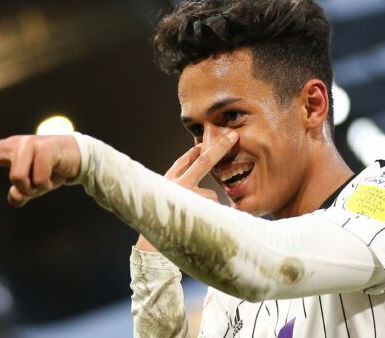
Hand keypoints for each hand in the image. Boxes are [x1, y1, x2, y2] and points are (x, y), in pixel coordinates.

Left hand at [0, 135, 80, 207]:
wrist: (78, 156)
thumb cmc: (50, 170)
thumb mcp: (33, 185)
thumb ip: (20, 193)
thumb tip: (15, 198)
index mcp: (7, 152)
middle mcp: (14, 145)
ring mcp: (28, 145)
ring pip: (21, 180)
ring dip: (37, 188)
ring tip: (47, 179)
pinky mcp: (44, 148)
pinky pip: (38, 180)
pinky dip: (48, 184)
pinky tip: (56, 174)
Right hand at [136, 131, 237, 251]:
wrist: (150, 247)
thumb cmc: (160, 222)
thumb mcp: (166, 199)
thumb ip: (179, 188)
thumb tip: (199, 178)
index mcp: (167, 181)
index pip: (183, 160)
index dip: (196, 150)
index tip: (206, 142)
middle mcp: (176, 184)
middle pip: (203, 161)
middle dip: (220, 148)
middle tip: (233, 136)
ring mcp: (187, 196)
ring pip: (210, 195)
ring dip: (209, 206)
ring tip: (197, 219)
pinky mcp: (197, 209)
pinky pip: (213, 210)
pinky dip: (213, 217)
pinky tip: (203, 224)